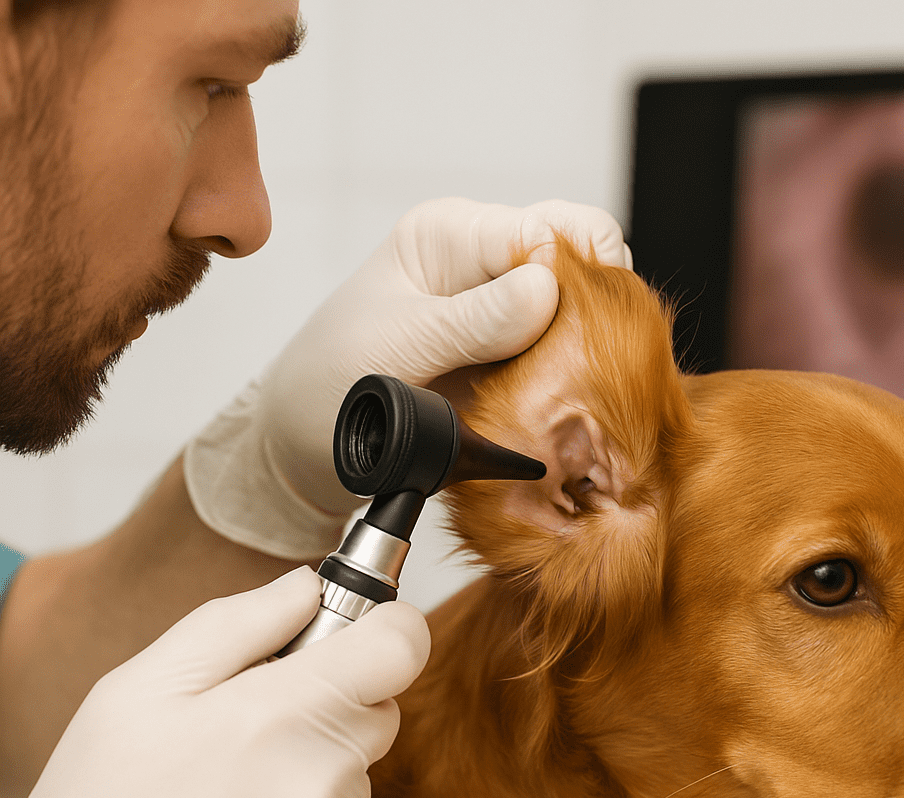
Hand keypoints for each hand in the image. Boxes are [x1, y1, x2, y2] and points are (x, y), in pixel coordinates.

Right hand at [0, 568, 429, 797]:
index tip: (362, 636)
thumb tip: (310, 586)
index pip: (400, 647)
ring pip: (354, 779)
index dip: (388, 630)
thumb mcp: (136, 694)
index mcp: (277, 715)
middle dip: (329, 708)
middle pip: (376, 712)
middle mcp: (321, 782)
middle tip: (248, 733)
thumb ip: (237, 624)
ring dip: (311, 777)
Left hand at [184, 198, 629, 555]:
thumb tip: (548, 288)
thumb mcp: (393, 348)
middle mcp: (483, 270)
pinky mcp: (506, 370)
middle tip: (583, 372)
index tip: (581, 330)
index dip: (580, 274)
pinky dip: (570, 391)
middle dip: (595, 316)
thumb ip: (470, 321)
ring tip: (568, 398)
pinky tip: (559, 415)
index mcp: (451, 238)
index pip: (549, 230)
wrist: (300, 453)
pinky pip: (563, 370)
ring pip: (580, 324)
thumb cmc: (322, 390)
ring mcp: (499, 323)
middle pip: (579, 271)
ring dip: (586, 359)